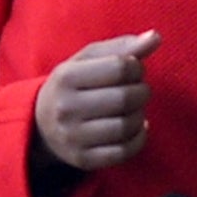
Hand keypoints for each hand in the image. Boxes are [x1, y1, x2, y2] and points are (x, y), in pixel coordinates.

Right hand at [33, 30, 158, 174]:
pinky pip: (125, 151)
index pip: (119, 67)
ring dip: (140, 115)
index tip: (133, 70)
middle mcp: (66, 108)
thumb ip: (122, 48)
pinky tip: (135, 128)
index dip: (136, 67)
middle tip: (137, 90)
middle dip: (141, 91)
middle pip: (125, 98)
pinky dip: (139, 138)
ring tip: (133, 109)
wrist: (40, 126)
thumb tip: (155, 36)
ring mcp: (73, 137)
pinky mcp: (84, 159)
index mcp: (66, 77)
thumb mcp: (88, 61)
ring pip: (127, 126)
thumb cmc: (73, 86)